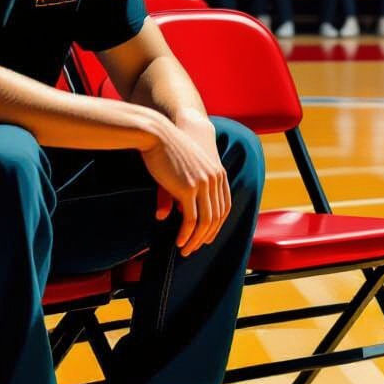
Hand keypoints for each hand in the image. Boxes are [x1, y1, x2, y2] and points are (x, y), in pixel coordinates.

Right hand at [141, 115, 230, 255]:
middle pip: (217, 217)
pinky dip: (186, 234)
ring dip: (196, 240)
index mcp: (218, 173)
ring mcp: (203, 184)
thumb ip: (178, 195)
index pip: (224, 207)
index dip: (217, 225)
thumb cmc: (167, 149)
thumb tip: (169, 215)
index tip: (206, 237)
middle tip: (195, 248)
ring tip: (186, 250)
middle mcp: (215, 179)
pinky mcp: (189, 189)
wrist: (158, 133)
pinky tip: (180, 242)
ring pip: (205, 221)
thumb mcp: (180, 172)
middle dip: (206, 236)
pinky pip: (191, 219)